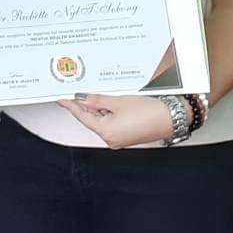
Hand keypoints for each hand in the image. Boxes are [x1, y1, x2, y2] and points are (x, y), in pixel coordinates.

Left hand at [58, 93, 173, 148]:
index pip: (82, 117)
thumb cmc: (149, 112)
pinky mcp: (126, 136)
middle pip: (92, 119)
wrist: (170, 118)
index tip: (62, 100)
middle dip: (88, 106)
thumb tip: (83, 99)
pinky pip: (111, 124)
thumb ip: (98, 100)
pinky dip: (109, 114)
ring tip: (104, 95)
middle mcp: (111, 139)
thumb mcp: (118, 101)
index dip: (71, 106)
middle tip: (81, 92)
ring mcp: (119, 139)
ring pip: (102, 121)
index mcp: (106, 132)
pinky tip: (112, 103)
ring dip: (101, 109)